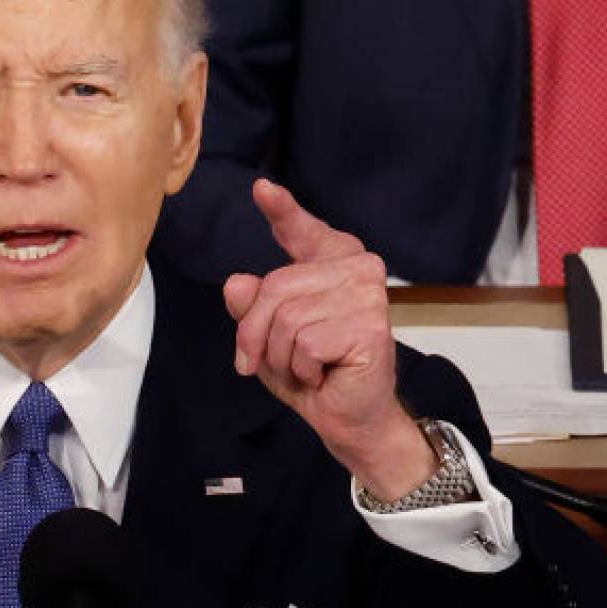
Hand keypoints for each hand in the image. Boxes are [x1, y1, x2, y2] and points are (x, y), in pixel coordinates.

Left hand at [224, 180, 433, 500]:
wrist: (348, 418)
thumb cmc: (312, 372)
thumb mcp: (267, 336)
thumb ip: (251, 306)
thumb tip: (238, 284)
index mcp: (333, 262)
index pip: (302, 230)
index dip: (282, 210)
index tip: (262, 189)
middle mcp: (356, 270)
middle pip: (273, 288)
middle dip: (256, 334)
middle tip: (267, 361)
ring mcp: (366, 296)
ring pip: (285, 319)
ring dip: (281, 357)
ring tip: (306, 368)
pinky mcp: (368, 327)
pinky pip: (304, 344)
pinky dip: (301, 369)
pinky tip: (325, 375)